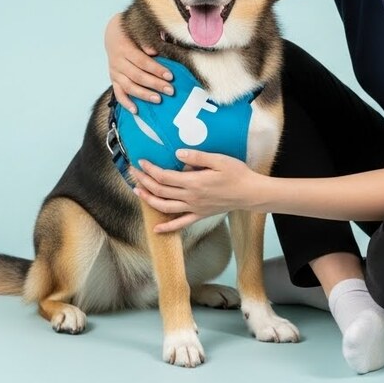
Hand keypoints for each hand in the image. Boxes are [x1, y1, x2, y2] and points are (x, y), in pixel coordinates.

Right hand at [105, 13, 173, 113]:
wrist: (112, 34)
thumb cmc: (131, 33)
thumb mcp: (138, 32)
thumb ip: (147, 41)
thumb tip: (156, 51)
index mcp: (124, 48)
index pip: (142, 62)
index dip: (156, 69)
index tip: (170, 76)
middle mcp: (117, 62)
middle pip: (137, 76)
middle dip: (155, 84)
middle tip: (170, 90)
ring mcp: (114, 72)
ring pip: (128, 86)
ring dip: (144, 94)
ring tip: (158, 100)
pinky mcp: (113, 80)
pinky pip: (118, 94)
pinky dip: (126, 103)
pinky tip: (136, 110)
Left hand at [131, 149, 267, 232]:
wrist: (250, 193)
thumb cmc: (237, 174)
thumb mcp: (219, 160)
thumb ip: (197, 156)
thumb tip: (177, 153)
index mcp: (194, 182)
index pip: (165, 177)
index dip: (150, 170)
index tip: (141, 162)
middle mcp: (191, 197)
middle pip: (161, 191)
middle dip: (144, 181)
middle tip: (133, 173)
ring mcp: (194, 208)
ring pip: (165, 207)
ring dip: (149, 200)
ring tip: (137, 192)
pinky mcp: (200, 215)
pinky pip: (180, 224)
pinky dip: (167, 228)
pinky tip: (156, 229)